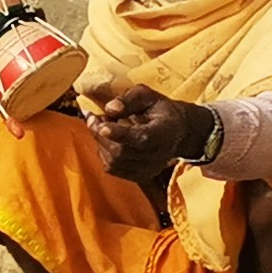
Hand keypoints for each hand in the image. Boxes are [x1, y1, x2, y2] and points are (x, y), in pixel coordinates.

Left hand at [86, 86, 214, 183]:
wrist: (177, 133)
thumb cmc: (160, 111)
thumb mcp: (148, 95)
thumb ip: (129, 99)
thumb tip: (109, 108)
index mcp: (164, 132)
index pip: (141, 138)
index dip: (119, 133)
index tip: (102, 125)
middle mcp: (158, 155)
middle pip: (121, 152)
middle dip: (100, 135)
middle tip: (94, 118)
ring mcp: (149, 169)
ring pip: (114, 162)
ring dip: (101, 143)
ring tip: (103, 126)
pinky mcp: (140, 176)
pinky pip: (113, 168)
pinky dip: (104, 153)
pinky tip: (108, 140)